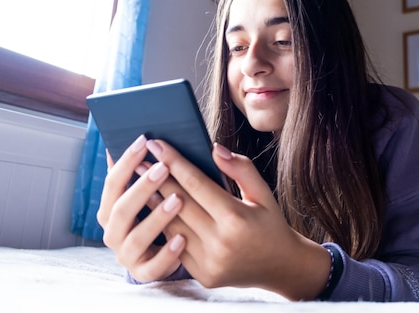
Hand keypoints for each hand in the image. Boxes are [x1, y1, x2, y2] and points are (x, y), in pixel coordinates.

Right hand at [96, 135, 184, 281]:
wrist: (176, 252)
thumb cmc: (162, 213)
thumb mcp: (151, 191)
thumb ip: (139, 170)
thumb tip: (130, 139)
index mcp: (111, 209)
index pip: (112, 183)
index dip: (126, 162)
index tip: (144, 141)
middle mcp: (113, 232)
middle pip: (120, 209)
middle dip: (141, 188)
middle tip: (163, 168)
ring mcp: (127, 255)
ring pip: (136, 238)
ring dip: (156, 218)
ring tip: (178, 199)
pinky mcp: (144, 273)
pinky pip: (153, 267)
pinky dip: (166, 253)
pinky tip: (182, 238)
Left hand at [146, 139, 330, 299]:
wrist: (279, 266)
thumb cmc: (270, 224)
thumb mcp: (264, 193)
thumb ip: (241, 169)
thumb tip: (214, 149)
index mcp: (236, 219)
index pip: (196, 184)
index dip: (174, 162)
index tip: (156, 143)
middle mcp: (220, 243)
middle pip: (178, 204)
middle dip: (157, 178)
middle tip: (138, 158)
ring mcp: (210, 262)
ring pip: (171, 226)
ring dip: (154, 202)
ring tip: (140, 181)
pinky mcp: (203, 275)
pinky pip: (176, 246)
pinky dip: (164, 227)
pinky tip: (154, 209)